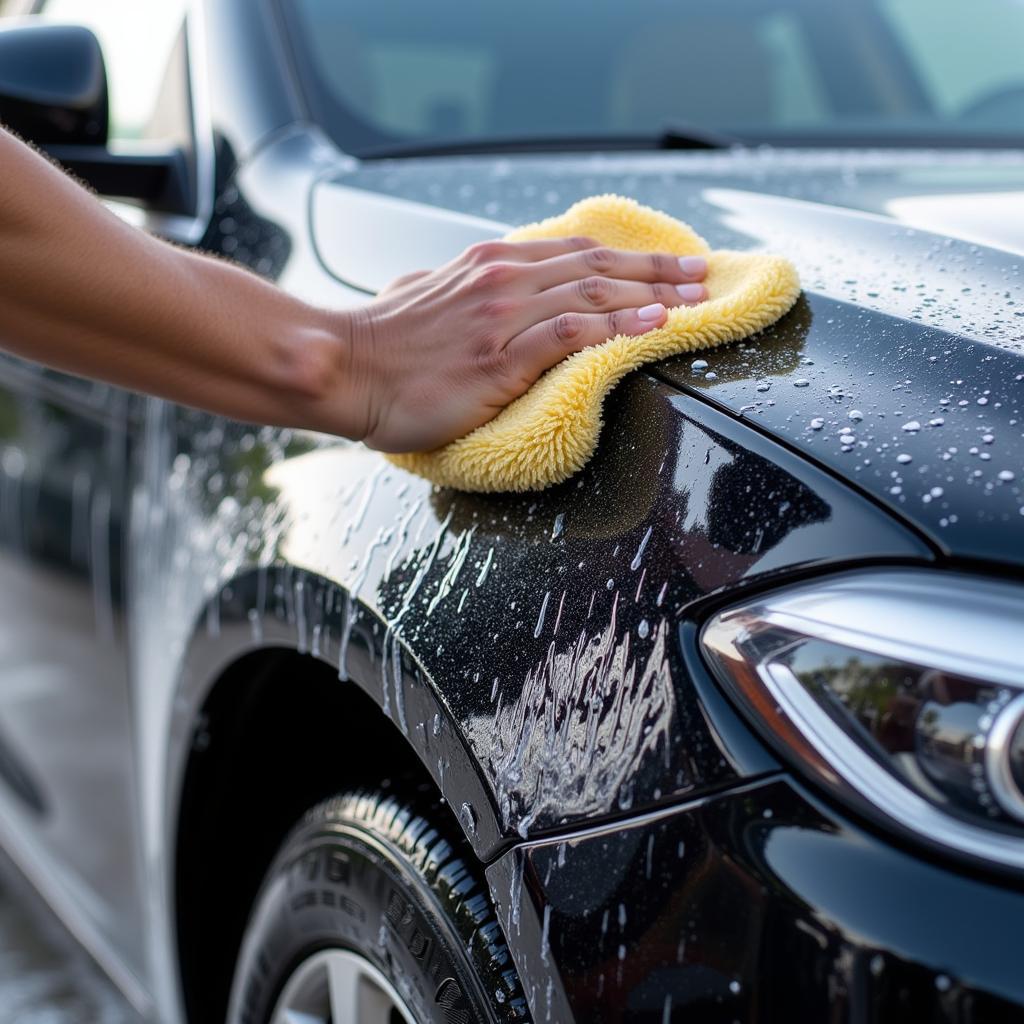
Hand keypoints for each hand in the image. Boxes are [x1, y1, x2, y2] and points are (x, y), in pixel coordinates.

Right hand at [343, 237, 707, 451]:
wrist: (345, 369)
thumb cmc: (381, 343)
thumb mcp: (422, 295)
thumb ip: (456, 287)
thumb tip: (463, 286)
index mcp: (489, 265)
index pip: (577, 253)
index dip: (630, 258)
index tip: (670, 263)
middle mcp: (503, 280)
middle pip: (598, 267)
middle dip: (658, 270)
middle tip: (703, 276)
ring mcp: (503, 317)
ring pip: (595, 293)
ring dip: (653, 294)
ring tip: (695, 300)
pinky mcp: (499, 358)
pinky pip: (572, 333)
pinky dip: (617, 325)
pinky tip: (652, 325)